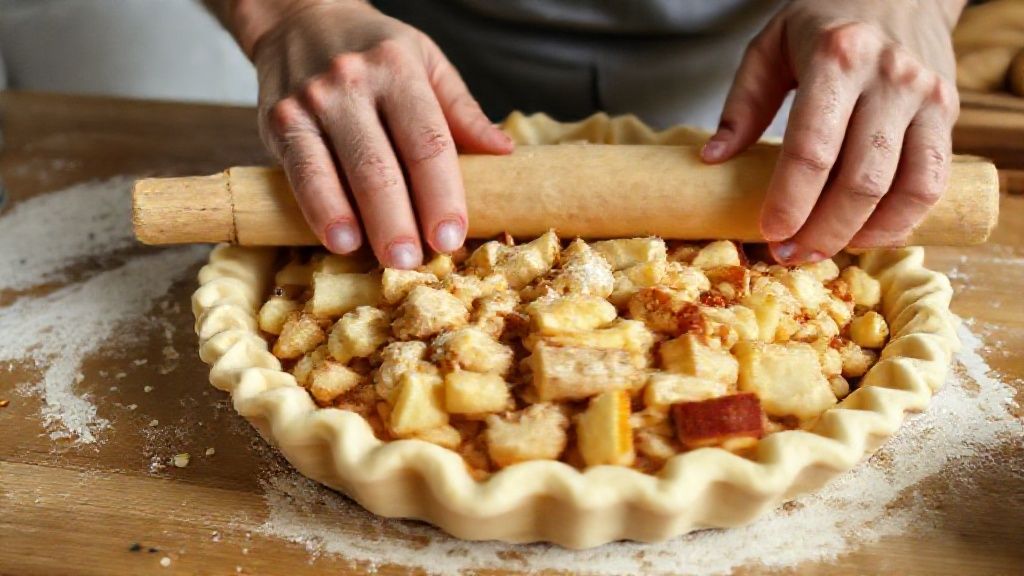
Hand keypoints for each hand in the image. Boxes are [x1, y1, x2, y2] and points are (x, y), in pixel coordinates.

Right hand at [247, 0, 512, 267]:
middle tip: (418, 261)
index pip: (426, 140)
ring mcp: (311, 102)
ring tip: (384, 259)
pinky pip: (301, 173)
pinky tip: (338, 240)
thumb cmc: (375, 49)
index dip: (442, 193)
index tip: (452, 236)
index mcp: (398, 69)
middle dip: (402, 219)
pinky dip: (320, 210)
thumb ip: (461, 110)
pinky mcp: (279, 121)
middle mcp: (352, 83)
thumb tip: (503, 153)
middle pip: (381, 164)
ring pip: (339, 172)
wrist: (300, 18)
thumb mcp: (427, 62)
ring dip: (362, 223)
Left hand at [702, 0, 964, 262]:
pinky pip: (931, 184)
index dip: (790, 201)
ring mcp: (925, 97)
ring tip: (822, 252)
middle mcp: (889, 77)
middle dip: (821, 231)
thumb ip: (742, 104)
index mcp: (837, 58)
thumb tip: (713, 160)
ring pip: (902, 189)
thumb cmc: (825, 20)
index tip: (769, 234)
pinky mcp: (949, 114)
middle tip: (788, 255)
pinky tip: (865, 235)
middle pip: (859, 179)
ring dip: (859, 234)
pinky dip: (900, 222)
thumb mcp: (770, 47)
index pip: (812, 148)